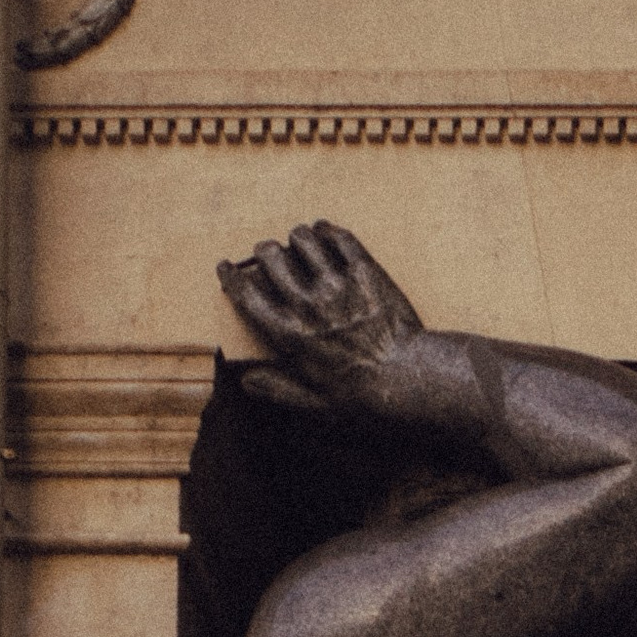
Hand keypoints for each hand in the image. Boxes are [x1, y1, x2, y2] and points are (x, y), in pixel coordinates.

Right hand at [217, 220, 428, 419]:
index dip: (231, 276)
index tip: (227, 267)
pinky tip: (326, 233)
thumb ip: (278, 390)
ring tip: (300, 242)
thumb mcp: (315, 405)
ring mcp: (337, 283)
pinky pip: (339, 236)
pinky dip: (327, 230)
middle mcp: (308, 303)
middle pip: (270, 256)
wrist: (410, 380)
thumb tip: (245, 381)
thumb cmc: (363, 399)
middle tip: (269, 254)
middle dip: (265, 252)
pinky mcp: (365, 271)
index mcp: (289, 334)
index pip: (247, 295)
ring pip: (302, 238)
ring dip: (297, 238)